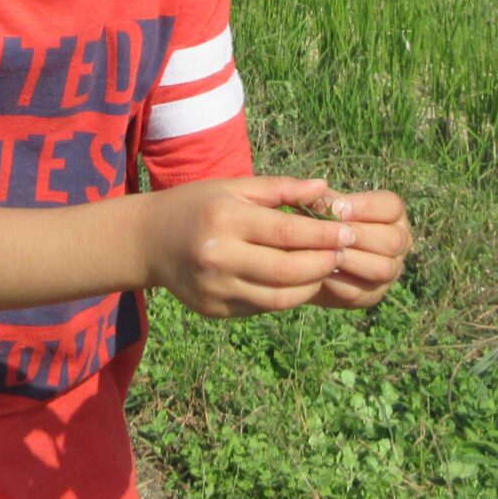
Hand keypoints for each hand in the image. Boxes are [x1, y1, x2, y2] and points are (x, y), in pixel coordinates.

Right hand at [143, 176, 356, 318]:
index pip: (286, 233)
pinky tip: (298, 281)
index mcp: (225, 220)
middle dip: (323, 263)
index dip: (323, 235)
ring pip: (279, 297)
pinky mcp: (215, 310)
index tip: (349, 231)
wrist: (148, 241)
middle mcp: (219, 258)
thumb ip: (280, 189)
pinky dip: (286, 296)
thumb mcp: (232, 188)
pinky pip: (262, 307)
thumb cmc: (196, 205)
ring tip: (326, 268)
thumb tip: (325, 188)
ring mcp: (216, 289)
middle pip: (287, 270)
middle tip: (345, 252)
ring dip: (311, 285)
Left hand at [306, 189, 409, 309]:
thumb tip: (317, 193)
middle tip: (330, 234)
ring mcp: (390, 272)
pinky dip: (338, 282)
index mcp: (393, 215)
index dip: (366, 207)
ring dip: (352, 259)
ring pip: (382, 268)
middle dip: (359, 236)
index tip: (337, 208)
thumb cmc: (322, 221)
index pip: (392, 206)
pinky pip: (361, 291)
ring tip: (325, 252)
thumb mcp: (322, 205)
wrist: (309, 258)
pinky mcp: (371, 295)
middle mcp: (400, 244)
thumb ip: (321, 198)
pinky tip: (319, 272)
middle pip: (393, 240)